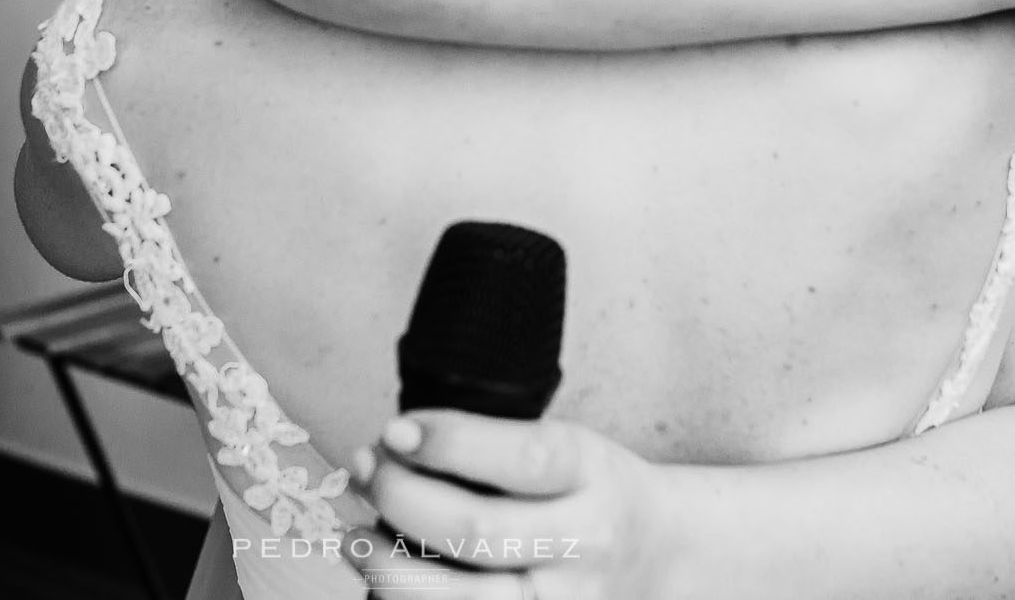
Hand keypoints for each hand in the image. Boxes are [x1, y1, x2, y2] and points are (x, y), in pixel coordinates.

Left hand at [345, 412, 668, 599]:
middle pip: (477, 530)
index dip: (450, 444)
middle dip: (402, 498)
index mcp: (590, 473)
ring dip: (391, 566)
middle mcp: (584, 541)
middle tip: (367, 471)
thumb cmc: (591, 493)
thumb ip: (492, 447)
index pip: (521, 457)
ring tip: (355, 538)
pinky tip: (387, 581)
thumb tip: (392, 448)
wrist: (659, 557)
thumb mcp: (568, 447)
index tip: (394, 431)